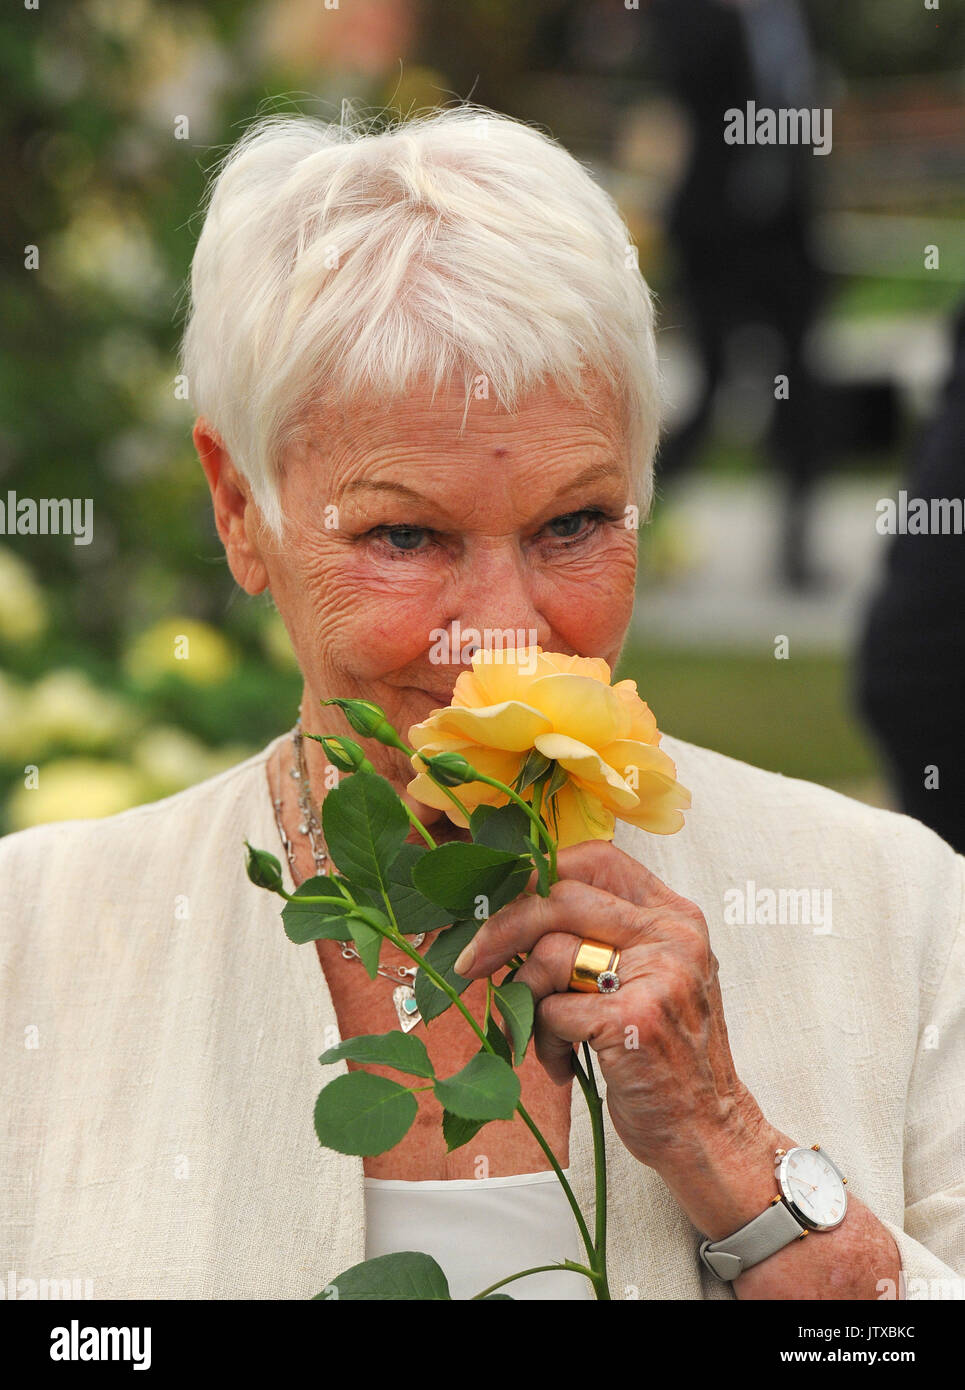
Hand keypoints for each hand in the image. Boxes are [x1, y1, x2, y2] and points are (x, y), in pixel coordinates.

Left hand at [454, 839, 768, 1189]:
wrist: (707, 1132)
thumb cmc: (663, 1054)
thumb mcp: (648, 977)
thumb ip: (600, 937)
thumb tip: (509, 908)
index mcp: (675, 916)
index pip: (596, 859)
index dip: (538, 875)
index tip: (499, 902)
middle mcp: (673, 936)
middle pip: (560, 899)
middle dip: (500, 929)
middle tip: (468, 963)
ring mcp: (659, 976)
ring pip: (549, 955)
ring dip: (526, 1002)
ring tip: (543, 1038)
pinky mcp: (635, 1021)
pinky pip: (552, 1012)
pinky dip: (544, 1042)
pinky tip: (563, 1065)